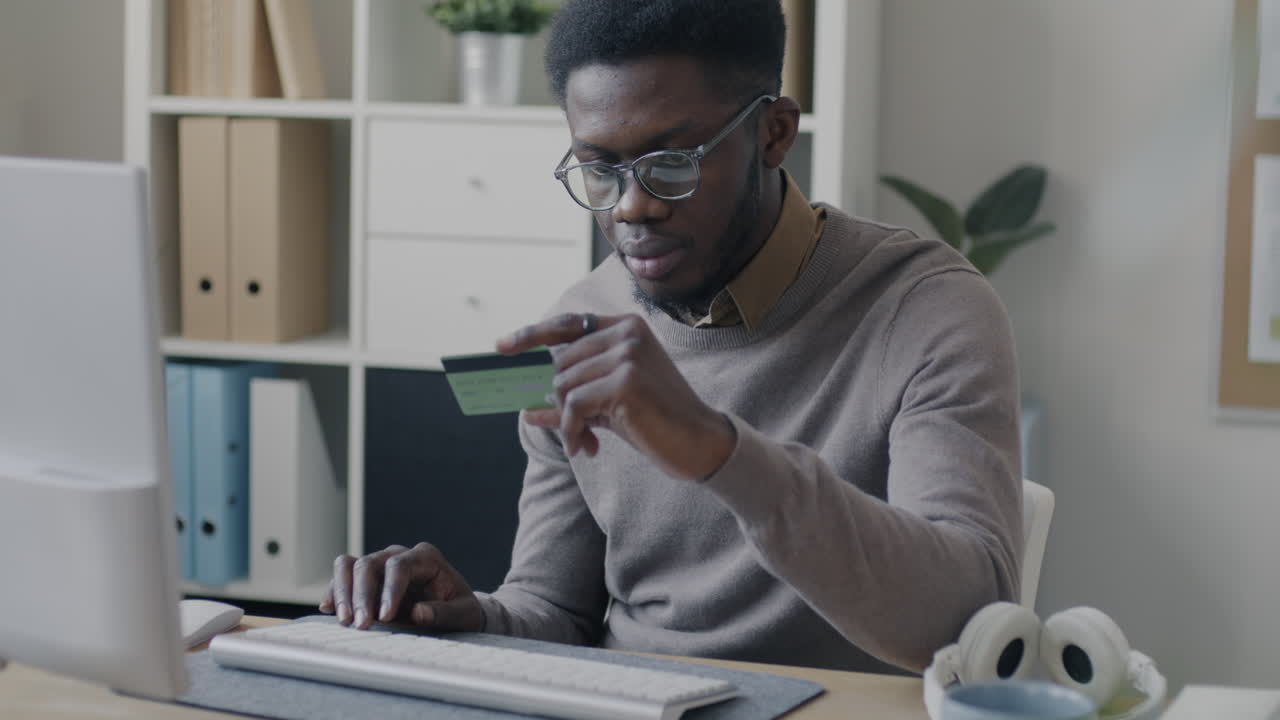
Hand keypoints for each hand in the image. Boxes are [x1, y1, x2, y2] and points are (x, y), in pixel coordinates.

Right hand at [318, 543, 483, 631]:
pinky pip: (342, 577)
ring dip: (342, 591)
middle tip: (361, 625)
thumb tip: (418, 613)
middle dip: (362, 595)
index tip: (386, 616)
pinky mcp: (366, 579)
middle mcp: (399, 555)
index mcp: (426, 557)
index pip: (399, 566)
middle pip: (369, 564)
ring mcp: (380, 564)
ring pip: (350, 565)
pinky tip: (328, 609)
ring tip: (344, 620)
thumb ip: (443, 613)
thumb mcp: (463, 614)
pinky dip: (334, 591)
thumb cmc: (461, 609)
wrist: (455, 609)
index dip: (390, 590)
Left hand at [496, 313, 734, 481]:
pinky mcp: (626, 381)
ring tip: (587, 440)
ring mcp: (627, 354)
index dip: (530, 334)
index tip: (500, 347)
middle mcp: (626, 333)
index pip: (567, 324)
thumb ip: (570, 401)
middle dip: (560, 400)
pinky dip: (574, 431)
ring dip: (568, 420)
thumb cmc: (655, 421)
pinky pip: (574, 405)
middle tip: (579, 429)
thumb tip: (525, 410)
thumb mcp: (607, 407)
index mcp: (625, 327)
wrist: (699, 441)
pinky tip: (588, 448)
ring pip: (563, 385)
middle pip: (559, 363)